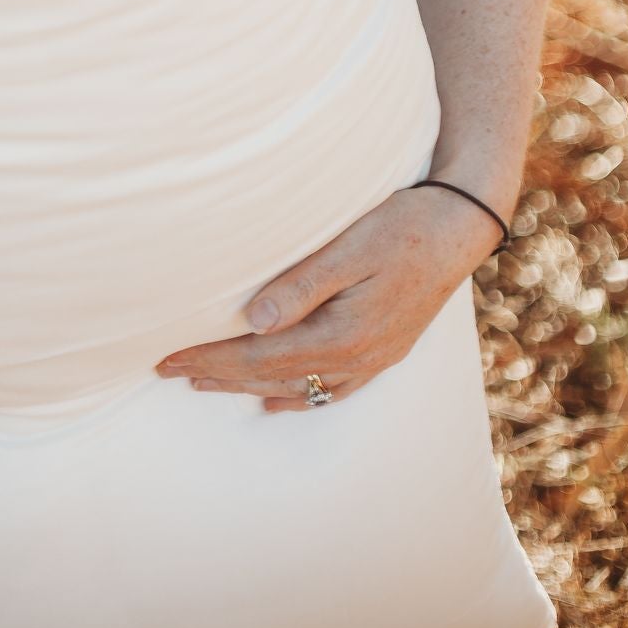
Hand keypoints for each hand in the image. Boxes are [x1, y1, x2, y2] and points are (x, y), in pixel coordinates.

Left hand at [154, 184, 505, 410]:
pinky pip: (331, 389)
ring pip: (295, 385)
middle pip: (270, 374)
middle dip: (216, 373)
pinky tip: (274, 401)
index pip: (257, 354)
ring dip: (246, 384)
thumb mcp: (349, 247)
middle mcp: (356, 357)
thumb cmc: (403, 225)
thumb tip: (252, 320)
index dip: (209, 357)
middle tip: (167, 371)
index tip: (166, 358)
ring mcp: (372, 359)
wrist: (461, 225)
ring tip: (205, 384)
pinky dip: (295, 397)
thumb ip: (301, 285)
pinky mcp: (384, 350)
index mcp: (342, 334)